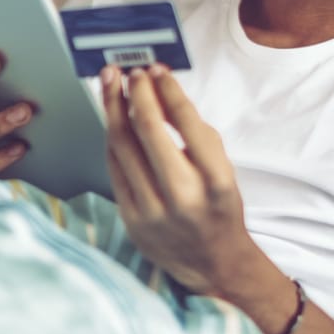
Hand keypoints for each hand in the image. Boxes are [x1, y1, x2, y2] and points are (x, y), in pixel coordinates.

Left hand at [100, 64, 263, 296]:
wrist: (214, 263)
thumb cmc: (218, 208)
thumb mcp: (221, 169)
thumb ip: (195, 134)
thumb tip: (159, 95)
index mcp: (216, 181)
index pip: (187, 123)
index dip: (167, 90)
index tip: (157, 70)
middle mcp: (184, 197)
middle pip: (147, 131)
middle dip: (135, 93)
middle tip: (128, 72)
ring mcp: (153, 212)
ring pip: (122, 147)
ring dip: (114, 109)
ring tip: (111, 85)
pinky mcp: (131, 221)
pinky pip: (114, 169)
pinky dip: (112, 140)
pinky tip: (113, 120)